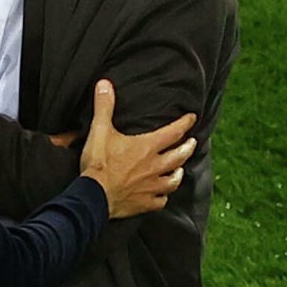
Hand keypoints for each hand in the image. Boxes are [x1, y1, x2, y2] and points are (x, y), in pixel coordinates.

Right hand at [78, 79, 196, 218]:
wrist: (94, 196)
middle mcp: (155, 166)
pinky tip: (162, 196)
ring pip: (174, 180)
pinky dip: (163, 197)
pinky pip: (161, 201)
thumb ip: (104, 106)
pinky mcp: (145, 203)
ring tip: (180, 169)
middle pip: (179, 156)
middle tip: (193, 142)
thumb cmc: (99, 163)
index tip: (192, 118)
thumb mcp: (100, 130)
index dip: (185, 123)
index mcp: (147, 147)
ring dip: (178, 173)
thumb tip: (105, 83)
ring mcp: (152, 187)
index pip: (173, 132)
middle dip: (188, 147)